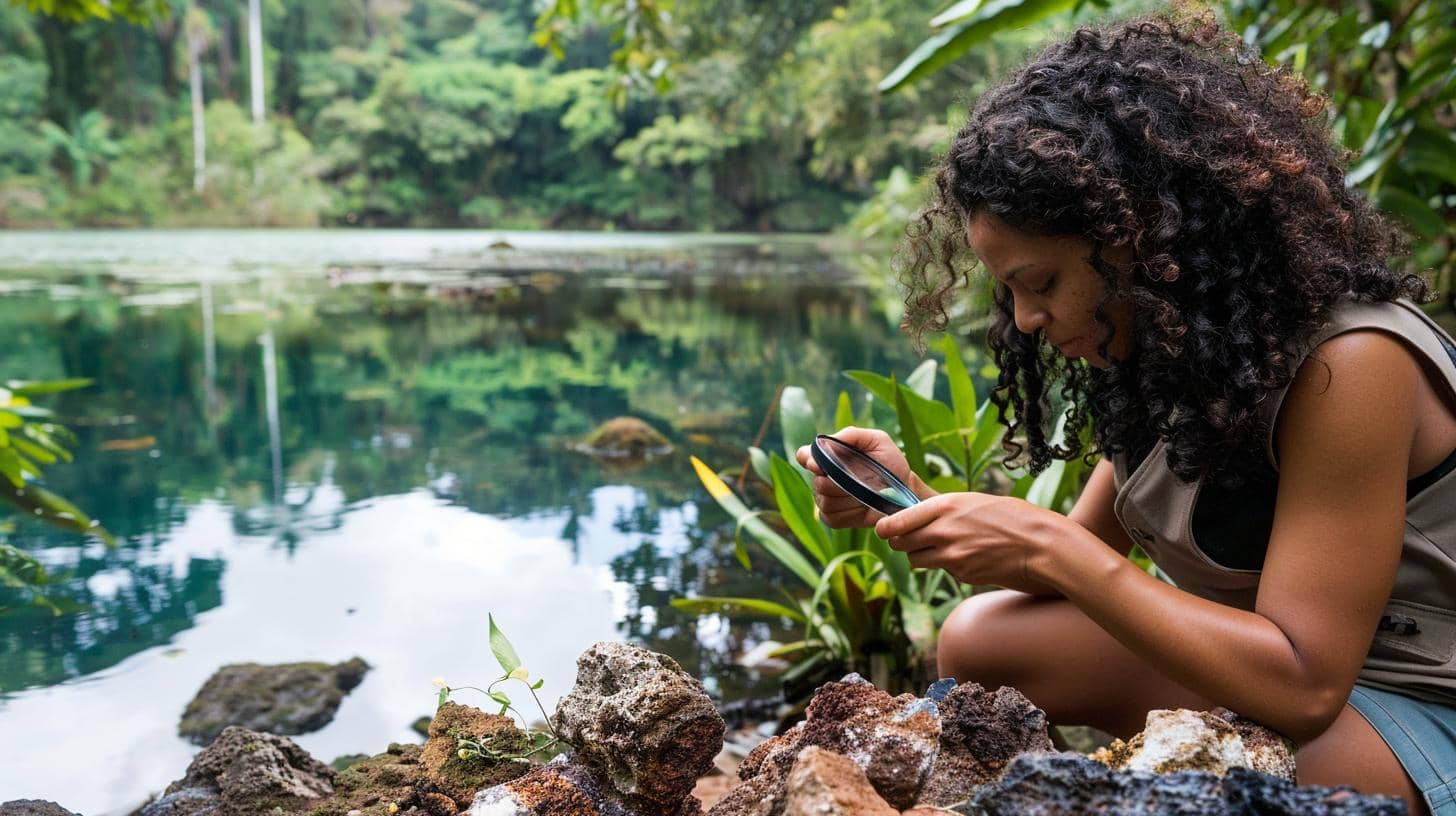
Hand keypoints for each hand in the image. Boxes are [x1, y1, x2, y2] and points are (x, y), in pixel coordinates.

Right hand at [795, 426, 924, 528]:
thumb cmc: (889, 462)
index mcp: (828, 455)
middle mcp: (821, 477)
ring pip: (825, 501)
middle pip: (818, 482)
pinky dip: (850, 513)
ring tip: (867, 492)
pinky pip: (832, 517)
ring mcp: (825, 499)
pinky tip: (863, 506)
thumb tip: (825, 441)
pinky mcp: (832, 518)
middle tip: (864, 479)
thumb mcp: (877, 440)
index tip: (819, 465)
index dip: (809, 461)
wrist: (903, 490)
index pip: (804, 456)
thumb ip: (851, 435)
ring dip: (849, 498)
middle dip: (841, 482)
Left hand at [872, 492, 1075, 592]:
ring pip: (916, 560)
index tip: (884, 528)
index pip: (896, 522)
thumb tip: (920, 511)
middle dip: (901, 542)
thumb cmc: (1013, 516)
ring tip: (940, 547)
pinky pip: (942, 570)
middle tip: (909, 539)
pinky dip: (948, 566)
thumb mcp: (974, 500)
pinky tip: (969, 557)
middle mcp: (942, 531)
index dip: (886, 527)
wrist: (1041, 545)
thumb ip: (944, 508)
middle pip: (900, 543)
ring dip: (920, 556)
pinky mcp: (961, 575)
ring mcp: (951, 556)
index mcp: (945, 506)